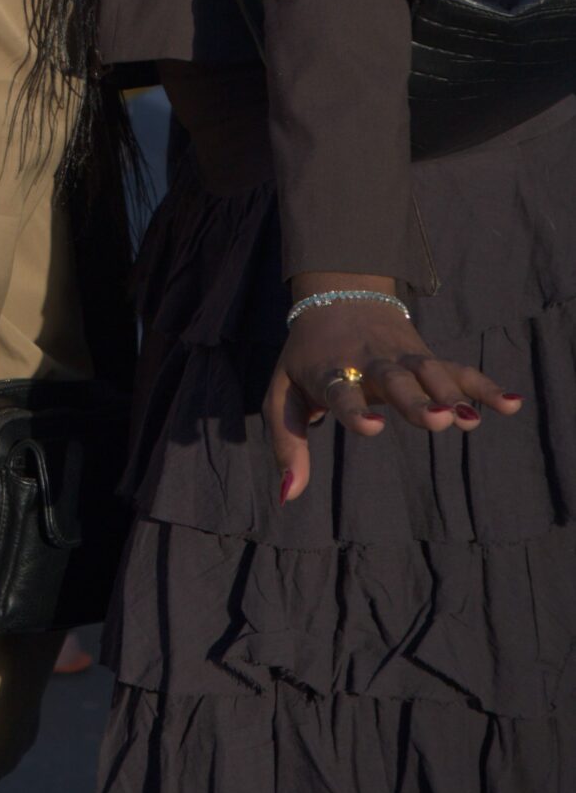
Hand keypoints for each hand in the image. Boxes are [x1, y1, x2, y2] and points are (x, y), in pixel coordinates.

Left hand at [267, 278, 523, 504]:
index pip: (341, 391)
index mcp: (331, 371)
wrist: (337, 297)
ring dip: (449, 393)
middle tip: (436, 420)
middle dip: (414, 400)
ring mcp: (401, 358)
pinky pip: (457, 370)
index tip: (373, 427)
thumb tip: (288, 496)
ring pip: (428, 372)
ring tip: (469, 418)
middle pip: (393, 381)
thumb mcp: (282, 395)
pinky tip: (510, 403)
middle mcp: (369, 363)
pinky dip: (483, 385)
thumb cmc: (307, 359)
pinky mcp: (425, 357)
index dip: (355, 409)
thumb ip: (287, 444)